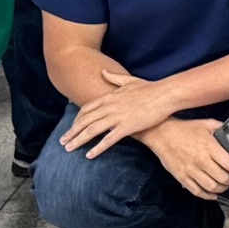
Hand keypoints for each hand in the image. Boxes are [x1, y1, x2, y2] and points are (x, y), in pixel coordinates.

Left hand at [61, 70, 183, 157]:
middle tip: (62, 142)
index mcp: (109, 97)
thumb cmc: (150, 88)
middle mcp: (110, 107)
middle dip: (71, 132)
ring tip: (68, 149)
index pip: (86, 109)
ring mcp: (117, 117)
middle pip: (84, 121)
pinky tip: (89, 155)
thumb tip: (103, 72)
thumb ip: (114, 78)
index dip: (76, 120)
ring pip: (92, 130)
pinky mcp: (127, 127)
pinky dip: (97, 148)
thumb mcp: (129, 81)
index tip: (71, 128)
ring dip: (78, 140)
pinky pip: (108, 140)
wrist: (166, 94)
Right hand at [139, 117, 228, 197]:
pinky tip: (213, 194)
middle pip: (223, 178)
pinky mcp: (182, 177)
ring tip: (225, 185)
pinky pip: (197, 191)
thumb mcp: (207, 123)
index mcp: (210, 147)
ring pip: (211, 187)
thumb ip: (221, 129)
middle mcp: (202, 161)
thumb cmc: (185, 129)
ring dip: (222, 189)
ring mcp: (191, 170)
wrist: (162, 134)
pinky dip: (207, 196)